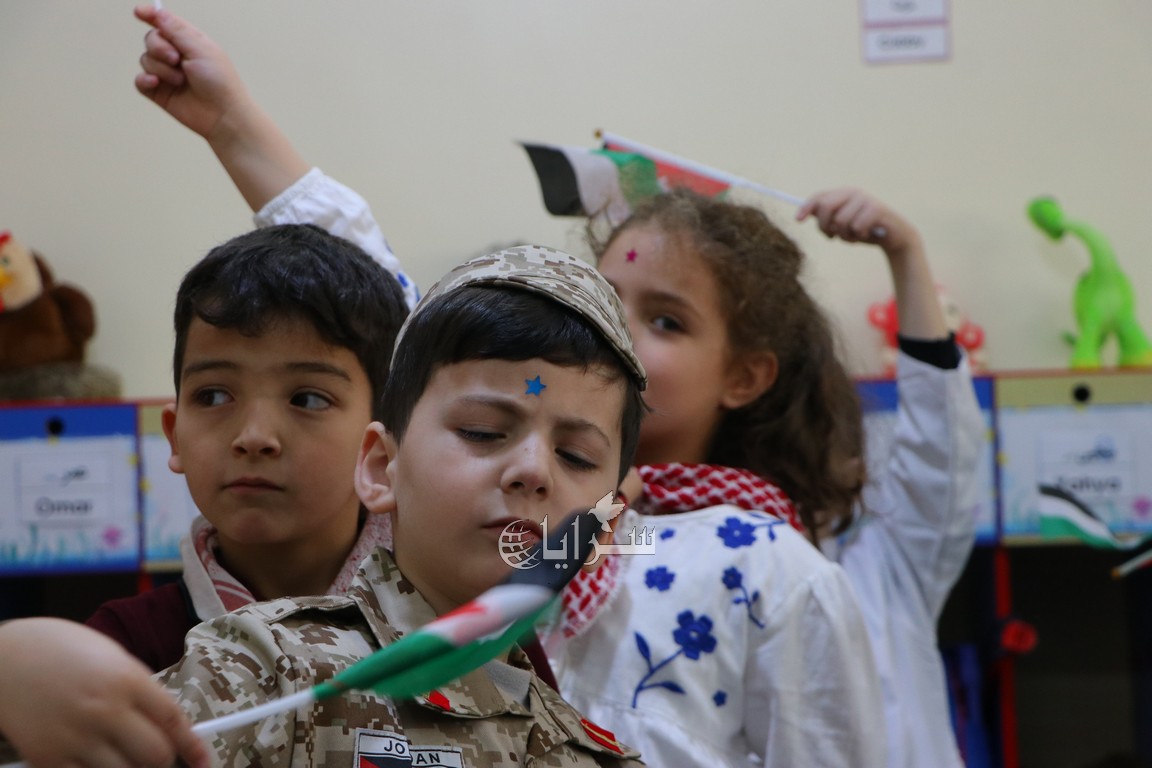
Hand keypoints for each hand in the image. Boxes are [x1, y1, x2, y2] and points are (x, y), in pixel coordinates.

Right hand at [0, 618, 207, 767]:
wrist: (3, 659)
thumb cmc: (58, 649)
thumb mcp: (110, 655)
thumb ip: (137, 687)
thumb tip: (164, 719)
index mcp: (126, 679)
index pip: (173, 720)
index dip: (193, 745)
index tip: (204, 759)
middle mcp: (105, 710)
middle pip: (155, 755)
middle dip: (162, 759)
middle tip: (156, 754)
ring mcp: (75, 737)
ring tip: (123, 756)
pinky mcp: (48, 758)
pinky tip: (95, 761)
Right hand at [133, 4, 251, 141]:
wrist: (223, 116)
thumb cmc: (220, 82)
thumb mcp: (201, 49)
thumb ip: (177, 30)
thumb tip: (157, 11)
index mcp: (189, 41)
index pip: (165, 22)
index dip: (150, 14)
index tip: (139, 12)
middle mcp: (176, 55)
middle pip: (151, 39)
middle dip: (159, 48)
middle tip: (176, 59)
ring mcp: (167, 74)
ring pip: (146, 60)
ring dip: (162, 69)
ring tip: (181, 81)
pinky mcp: (160, 92)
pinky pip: (140, 81)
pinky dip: (145, 80)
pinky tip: (156, 83)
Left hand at [796, 187, 918, 257]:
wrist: (893, 237)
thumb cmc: (865, 231)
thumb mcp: (842, 225)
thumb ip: (827, 218)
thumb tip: (806, 213)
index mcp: (843, 194)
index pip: (819, 197)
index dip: (806, 207)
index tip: (798, 220)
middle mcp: (853, 192)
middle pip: (825, 207)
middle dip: (824, 226)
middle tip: (832, 237)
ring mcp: (865, 199)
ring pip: (840, 221)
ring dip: (844, 236)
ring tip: (854, 236)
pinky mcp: (876, 208)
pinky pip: (856, 227)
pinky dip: (858, 236)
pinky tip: (866, 234)